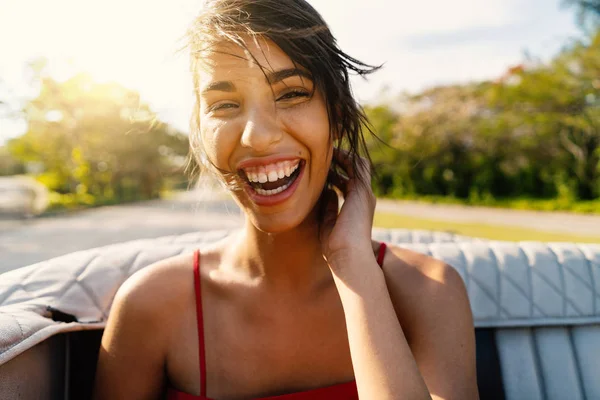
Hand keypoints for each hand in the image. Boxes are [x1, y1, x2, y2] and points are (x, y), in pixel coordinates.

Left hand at [319, 148, 375, 266]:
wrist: (348, 256)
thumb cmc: (336, 248)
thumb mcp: (328, 224)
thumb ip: (328, 208)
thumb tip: (326, 192)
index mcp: (356, 207)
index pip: (348, 183)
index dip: (336, 173)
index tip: (321, 168)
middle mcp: (363, 198)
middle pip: (356, 170)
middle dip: (341, 160)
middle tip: (323, 152)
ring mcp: (364, 194)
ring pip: (358, 165)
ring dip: (343, 155)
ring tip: (326, 148)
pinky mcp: (361, 192)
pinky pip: (357, 165)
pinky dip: (345, 157)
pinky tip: (330, 152)